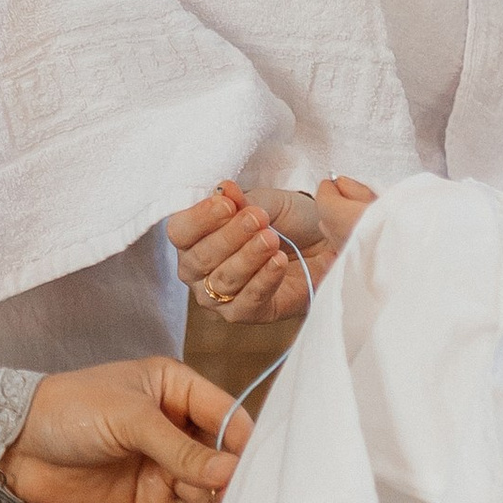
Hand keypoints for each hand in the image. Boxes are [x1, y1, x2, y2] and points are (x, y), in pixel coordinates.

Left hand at [0, 358, 247, 502]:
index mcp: (177, 391)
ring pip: (208, 493)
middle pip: (222, 459)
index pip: (225, 415)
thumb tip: (229, 472)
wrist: (17, 450)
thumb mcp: (129, 419)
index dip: (244, 442)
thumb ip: (179, 448)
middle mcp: (179, 430)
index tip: (262, 469)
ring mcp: (167, 470)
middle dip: (236, 482)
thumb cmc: (72, 411)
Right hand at [167, 175, 377, 323]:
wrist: (323, 242)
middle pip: (199, 258)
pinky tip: (278, 261)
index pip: (180, 231)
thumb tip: (224, 189)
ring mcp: (218, 296)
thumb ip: (243, 199)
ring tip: (271, 239)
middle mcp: (198, 270)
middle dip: (229, 237)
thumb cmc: (286, 220)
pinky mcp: (245, 314)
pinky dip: (263, 280)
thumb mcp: (266, 201)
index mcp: (194, 237)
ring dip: (248, 257)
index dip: (200, 218)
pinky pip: (246, 302)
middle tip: (258, 218)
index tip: (227, 204)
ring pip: (222, 281)